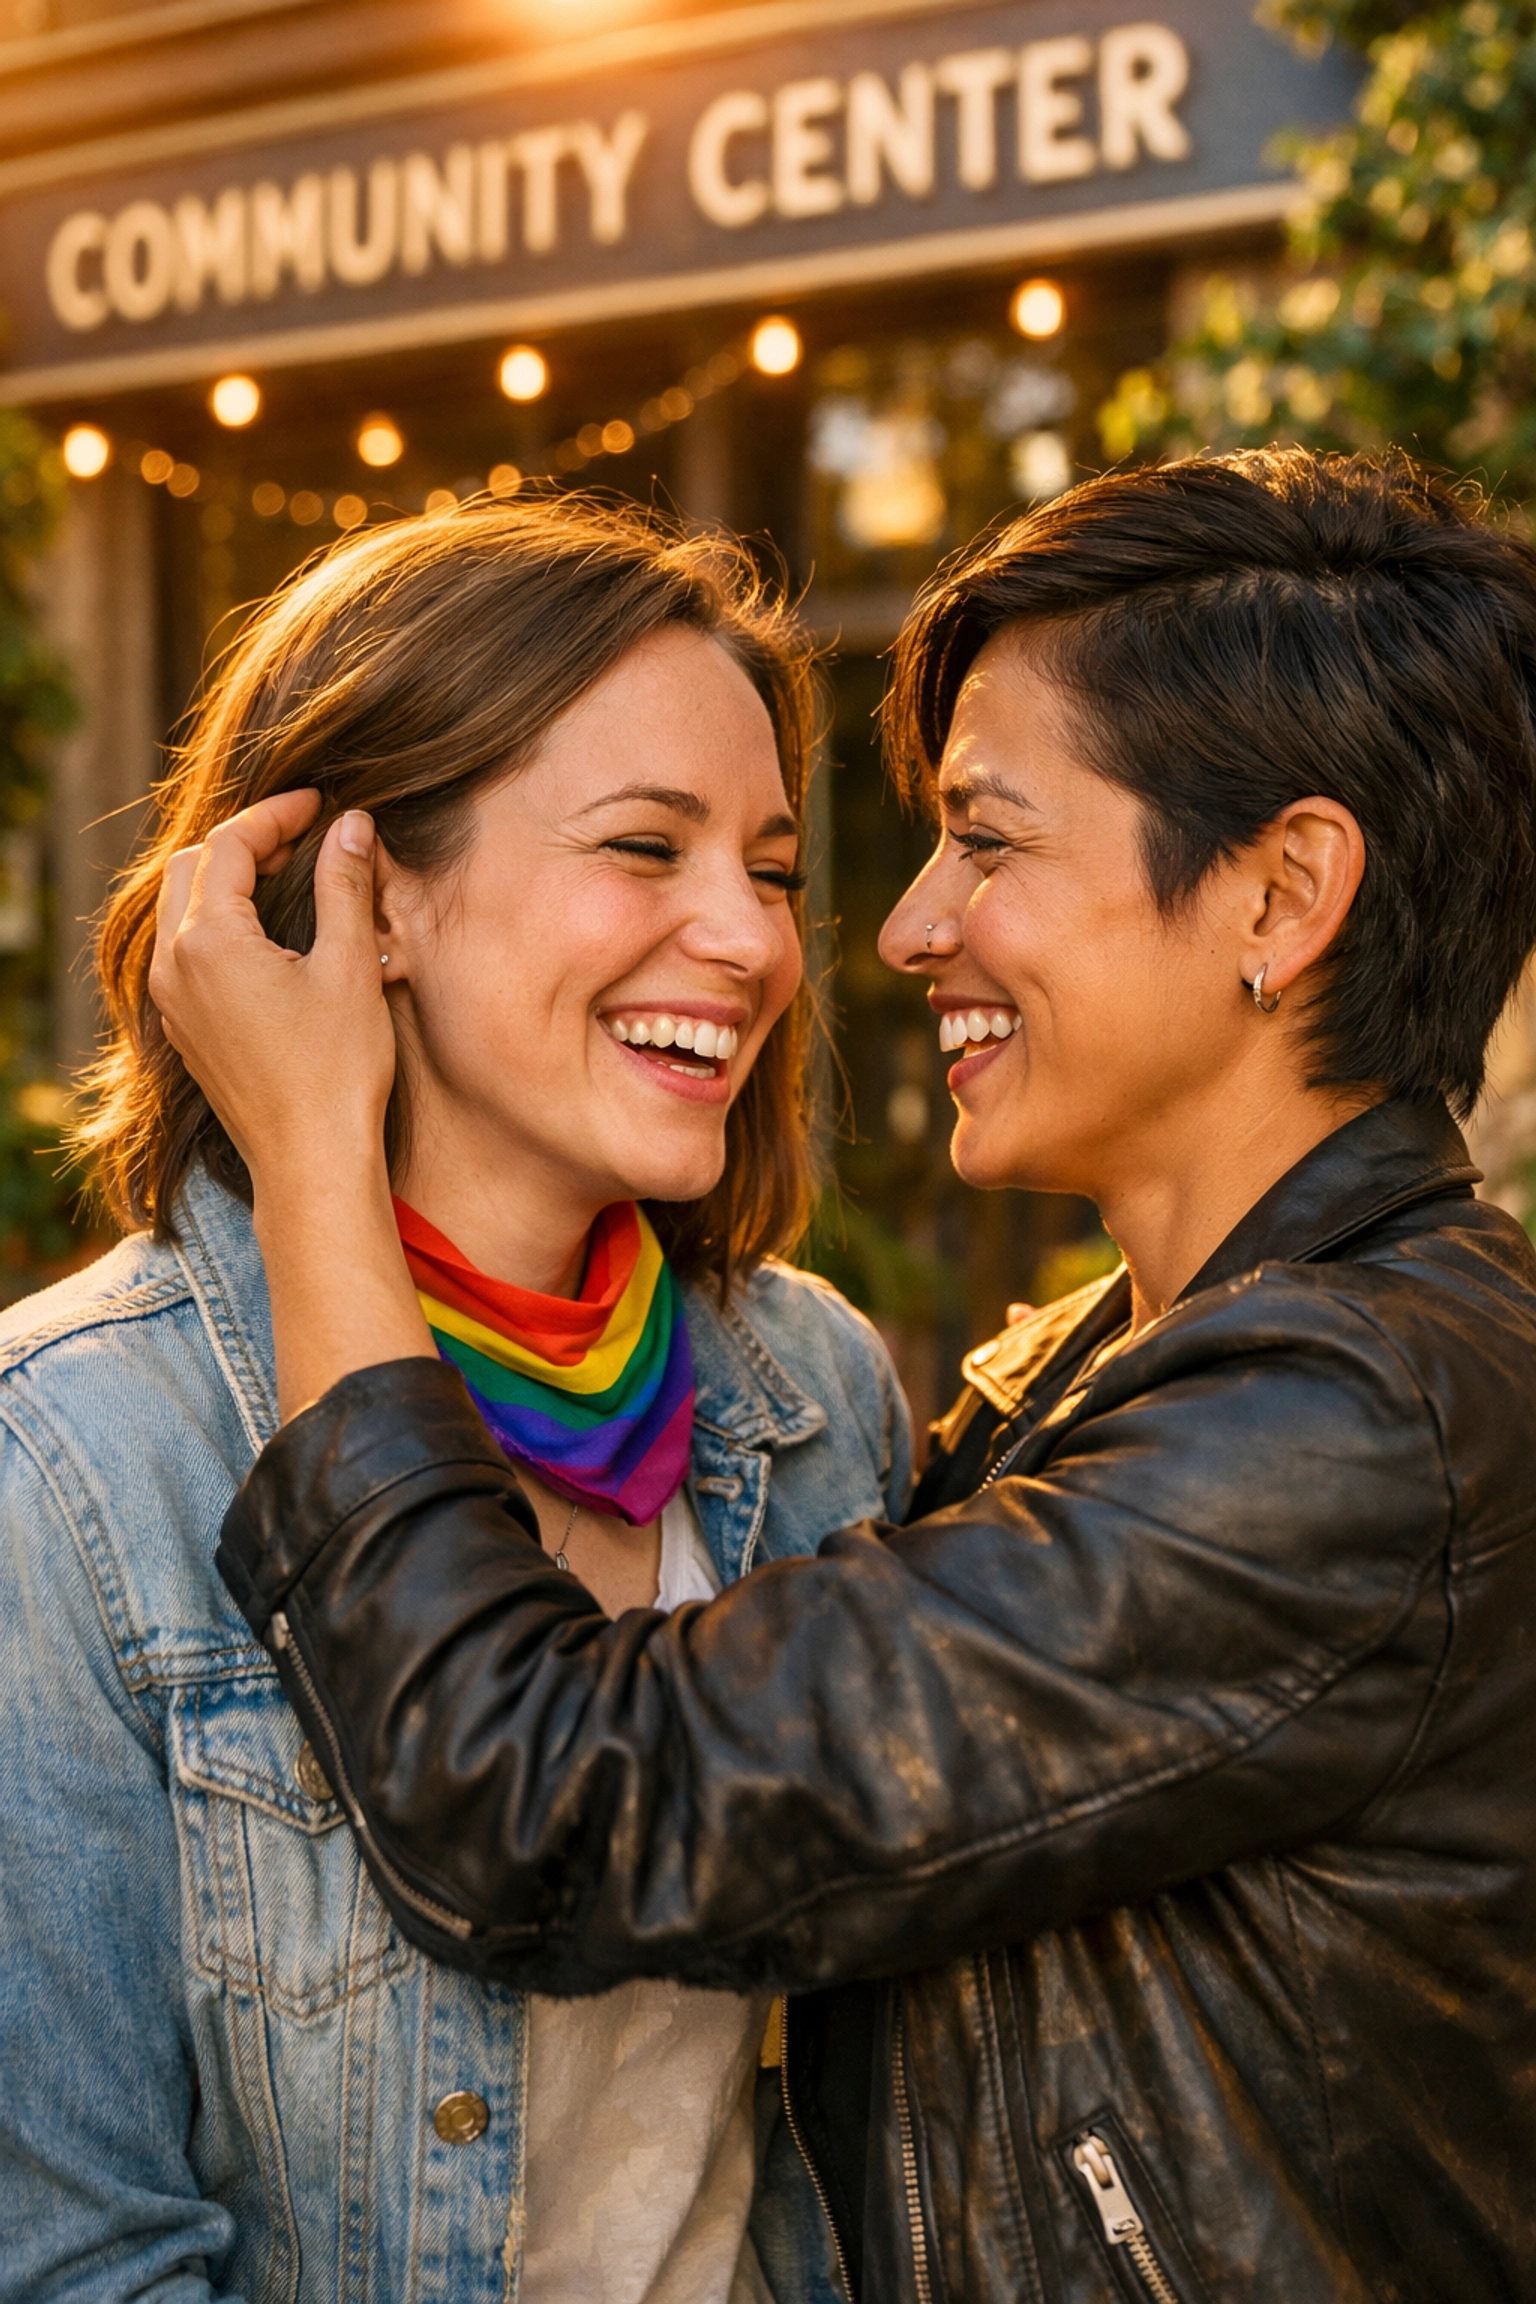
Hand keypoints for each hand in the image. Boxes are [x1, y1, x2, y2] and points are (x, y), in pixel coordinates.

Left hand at [151, 789, 432, 1420]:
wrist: (310, 1161)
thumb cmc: (336, 1071)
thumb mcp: (349, 967)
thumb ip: (345, 887)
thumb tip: (351, 826)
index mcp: (211, 940)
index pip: (229, 845)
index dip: (275, 815)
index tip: (318, 804)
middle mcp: (175, 964)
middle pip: (190, 868)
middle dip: (244, 843)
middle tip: (302, 838)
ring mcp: (172, 1000)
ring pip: (180, 909)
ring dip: (226, 883)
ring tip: (287, 879)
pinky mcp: (183, 1029)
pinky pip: (183, 952)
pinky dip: (217, 924)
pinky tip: (267, 937)